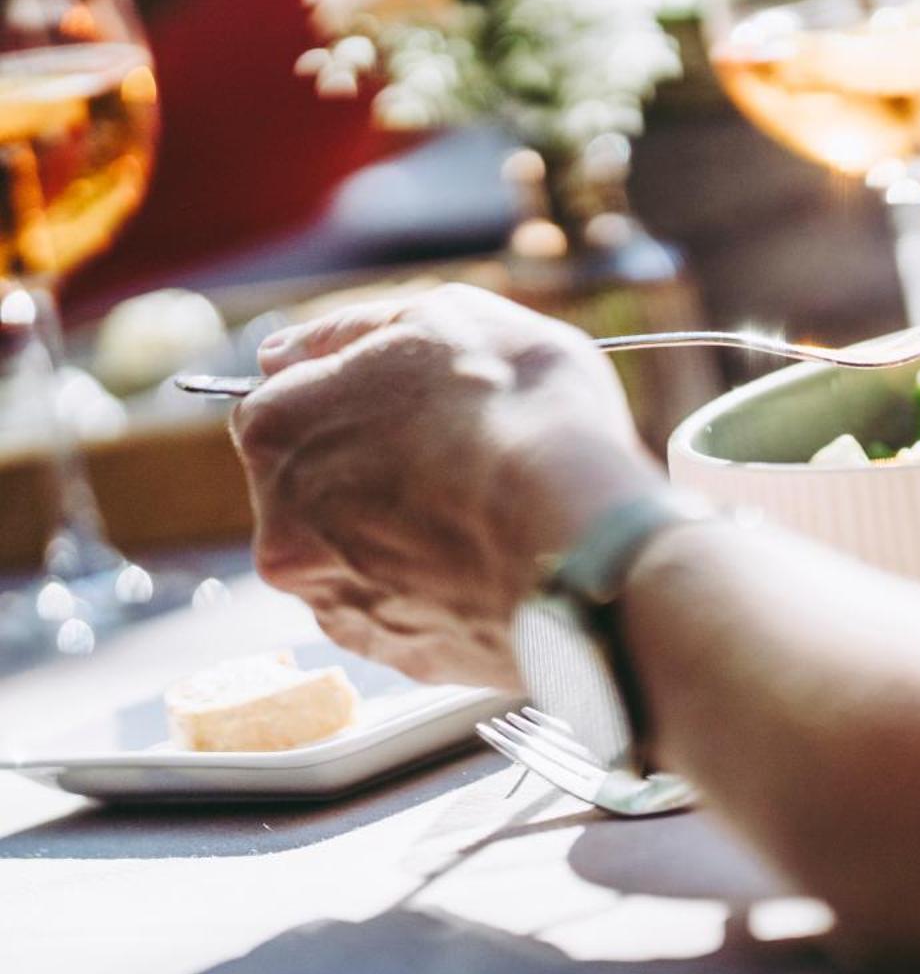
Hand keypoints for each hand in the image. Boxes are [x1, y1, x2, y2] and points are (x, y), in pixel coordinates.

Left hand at [230, 284, 662, 686]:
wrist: (586, 540)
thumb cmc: (523, 415)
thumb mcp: (448, 318)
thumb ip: (352, 331)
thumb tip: (288, 350)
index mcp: (278, 429)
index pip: (282, 406)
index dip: (352, 401)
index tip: (409, 406)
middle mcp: (282, 523)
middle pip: (315, 489)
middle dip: (370, 475)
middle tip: (458, 461)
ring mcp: (335, 599)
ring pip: (360, 558)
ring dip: (405, 538)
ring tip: (487, 517)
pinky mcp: (395, 655)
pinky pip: (408, 614)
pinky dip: (440, 593)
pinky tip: (494, 566)